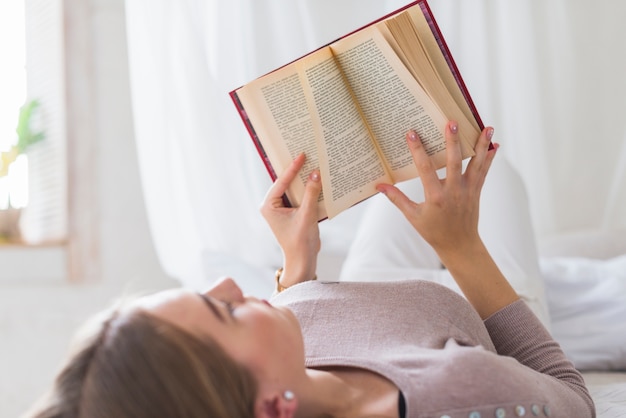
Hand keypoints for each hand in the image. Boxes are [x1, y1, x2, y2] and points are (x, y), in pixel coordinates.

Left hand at [260, 153, 321, 287]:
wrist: (303, 260)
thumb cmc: (300, 241)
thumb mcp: (307, 215)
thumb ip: (311, 193)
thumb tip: (316, 173)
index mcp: (269, 206)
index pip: (281, 182)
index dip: (292, 169)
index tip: (301, 156)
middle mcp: (273, 206)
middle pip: (286, 183)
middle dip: (297, 172)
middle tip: (307, 155)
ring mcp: (282, 209)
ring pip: (294, 189)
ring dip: (304, 180)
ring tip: (314, 165)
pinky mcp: (293, 212)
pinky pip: (300, 197)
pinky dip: (309, 190)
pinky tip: (318, 181)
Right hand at [376, 121, 495, 259]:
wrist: (459, 245)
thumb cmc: (433, 232)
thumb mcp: (412, 216)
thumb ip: (397, 199)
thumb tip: (379, 186)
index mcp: (435, 197)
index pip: (425, 169)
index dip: (417, 150)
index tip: (412, 134)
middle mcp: (453, 191)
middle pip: (454, 162)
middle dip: (453, 141)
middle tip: (452, 122)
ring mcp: (467, 190)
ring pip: (475, 163)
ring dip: (481, 144)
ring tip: (487, 126)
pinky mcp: (476, 191)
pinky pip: (484, 171)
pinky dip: (489, 157)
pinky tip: (495, 144)